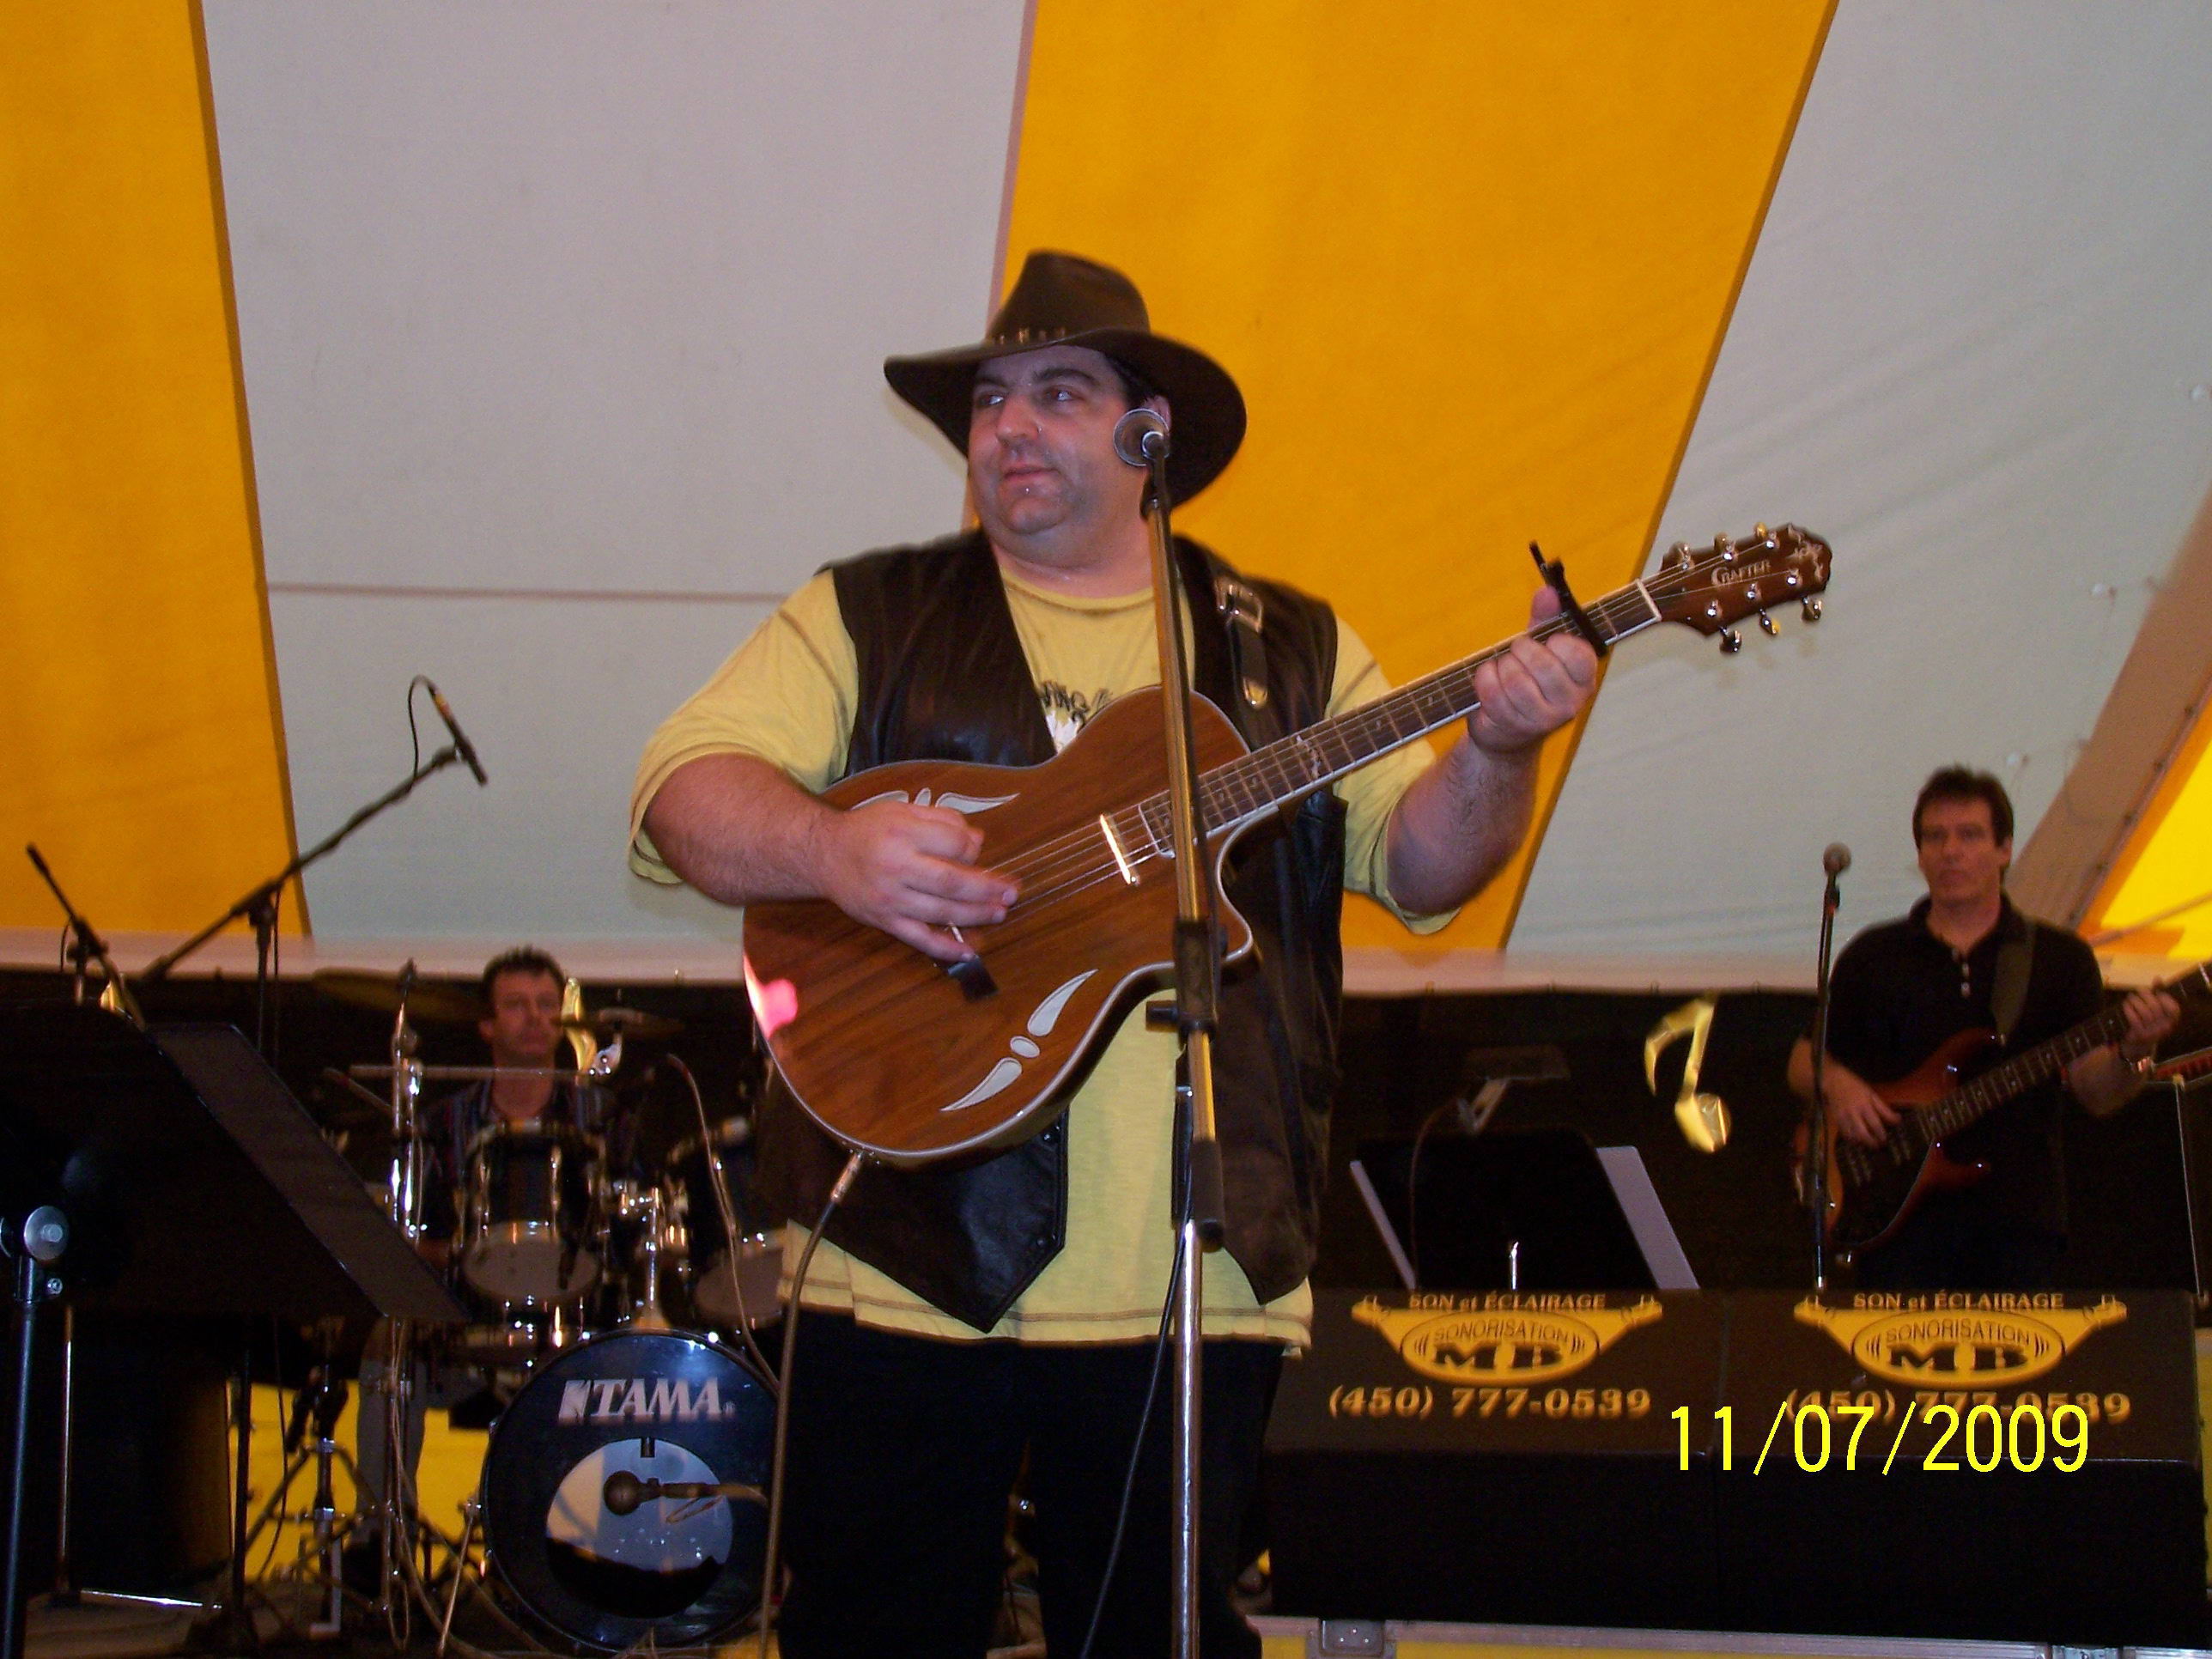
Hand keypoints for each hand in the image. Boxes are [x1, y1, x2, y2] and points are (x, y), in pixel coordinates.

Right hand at [816, 800, 1018, 963]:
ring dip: (976, 915)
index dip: (973, 849)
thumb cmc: (868, 831)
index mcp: (902, 833)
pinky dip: (945, 948)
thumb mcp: (902, 811)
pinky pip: (920, 939)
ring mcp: (891, 899)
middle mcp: (896, 867)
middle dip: (987, 888)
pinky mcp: (885, 921)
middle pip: (952, 881)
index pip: (953, 844)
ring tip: (1000, 913)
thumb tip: (977, 841)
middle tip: (1011, 891)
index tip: (977, 851)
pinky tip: (968, 951)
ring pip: (941, 912)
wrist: (823, 855)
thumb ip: (941, 821)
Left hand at [1466, 586, 1599, 753]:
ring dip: (1502, 665)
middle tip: (1516, 650)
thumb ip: (1545, 618)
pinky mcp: (1514, 726)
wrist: (1507, 729)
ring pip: (1515, 679)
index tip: (1548, 642)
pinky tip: (1488, 677)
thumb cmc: (1529, 680)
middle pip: (1543, 665)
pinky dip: (1485, 677)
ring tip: (1503, 666)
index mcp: (1584, 680)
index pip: (1579, 655)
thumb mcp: (1541, 646)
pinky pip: (1493, 692)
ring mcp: (1543, 719)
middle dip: (1521, 650)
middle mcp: (1570, 703)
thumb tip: (1548, 590)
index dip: (1557, 642)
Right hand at [1826, 1068, 1900, 1147]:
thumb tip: (1898, 1120)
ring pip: (1852, 1135)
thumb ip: (1884, 1109)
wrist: (1834, 1081)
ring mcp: (1843, 1116)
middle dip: (1871, 1142)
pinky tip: (1857, 1140)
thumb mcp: (1872, 1095)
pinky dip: (1851, 1139)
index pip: (1875, 1124)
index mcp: (1864, 1105)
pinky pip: (1844, 1133)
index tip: (1884, 1139)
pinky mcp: (1836, 1119)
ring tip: (1868, 1144)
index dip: (1880, 1134)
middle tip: (1877, 1145)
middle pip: (1862, 1133)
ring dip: (1861, 1142)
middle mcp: (1853, 1112)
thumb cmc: (1856, 1087)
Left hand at [2115, 988, 2181, 1063]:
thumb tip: (2157, 978)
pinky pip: (2134, 1018)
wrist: (2136, 1045)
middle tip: (2138, 992)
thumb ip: (2158, 995)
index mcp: (2171, 1022)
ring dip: (2134, 1001)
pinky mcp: (2139, 1034)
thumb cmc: (2146, 1023)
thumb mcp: (2155, 1011)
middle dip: (2145, 995)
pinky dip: (2128, 1009)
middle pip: (2156, 1007)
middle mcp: (2164, 1028)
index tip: (2156, 993)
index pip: (2174, 1009)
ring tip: (2130, 998)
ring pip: (2144, 1011)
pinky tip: (2125, 1006)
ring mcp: (2152, 1032)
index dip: (2165, 998)